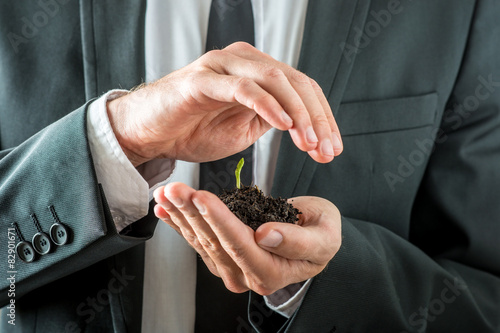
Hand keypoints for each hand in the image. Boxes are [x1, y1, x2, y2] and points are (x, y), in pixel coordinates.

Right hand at [107, 42, 342, 166]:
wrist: (148, 133)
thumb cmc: (193, 130)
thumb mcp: (243, 129)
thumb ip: (272, 120)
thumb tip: (305, 128)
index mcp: (258, 73)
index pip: (303, 89)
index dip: (323, 118)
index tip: (332, 150)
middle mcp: (244, 61)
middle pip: (296, 82)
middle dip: (317, 119)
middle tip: (327, 150)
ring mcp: (223, 66)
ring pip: (275, 80)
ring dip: (299, 114)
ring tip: (310, 143)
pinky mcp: (203, 79)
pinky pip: (243, 87)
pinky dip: (268, 105)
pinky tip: (284, 126)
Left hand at [153, 182, 341, 294]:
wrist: (313, 237)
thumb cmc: (321, 233)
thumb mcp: (323, 236)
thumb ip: (298, 241)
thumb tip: (266, 236)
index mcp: (273, 272)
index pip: (241, 245)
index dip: (219, 220)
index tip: (202, 197)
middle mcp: (248, 276)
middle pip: (215, 242)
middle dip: (192, 213)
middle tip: (175, 189)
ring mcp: (232, 269)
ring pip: (201, 241)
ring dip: (181, 215)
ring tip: (165, 194)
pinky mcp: (222, 258)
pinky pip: (198, 240)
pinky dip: (180, 223)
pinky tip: (165, 209)